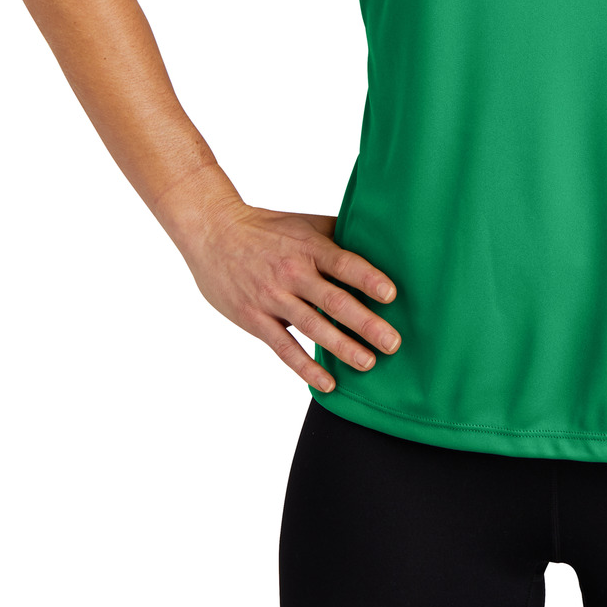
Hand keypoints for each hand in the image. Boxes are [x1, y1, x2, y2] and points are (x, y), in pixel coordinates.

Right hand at [178, 201, 401, 393]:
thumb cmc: (267, 228)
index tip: (391, 296)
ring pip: (313, 327)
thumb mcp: (304, 224)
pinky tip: (327, 383)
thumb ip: (338, 235)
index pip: (344, 264)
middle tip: (392, 343)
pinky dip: (305, 367)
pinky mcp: (254, 318)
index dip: (368, 279)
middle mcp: (293, 273)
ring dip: (342, 348)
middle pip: (334, 301)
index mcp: (309, 248)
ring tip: (368, 363)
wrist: (214, 232)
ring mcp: (272, 297)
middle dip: (366, 324)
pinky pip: (284, 347)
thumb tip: (378, 242)